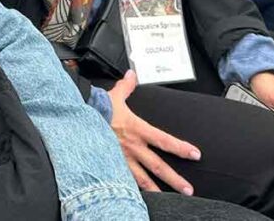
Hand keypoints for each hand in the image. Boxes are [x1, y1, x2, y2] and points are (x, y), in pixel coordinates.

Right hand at [107, 70, 201, 193]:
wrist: (78, 121)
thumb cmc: (97, 109)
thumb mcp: (114, 95)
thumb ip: (126, 86)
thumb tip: (132, 75)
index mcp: (136, 129)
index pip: (164, 140)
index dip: (181, 147)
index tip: (195, 154)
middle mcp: (132, 147)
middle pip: (158, 165)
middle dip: (174, 178)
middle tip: (188, 189)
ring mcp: (122, 159)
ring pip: (143, 178)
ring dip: (157, 189)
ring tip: (168, 198)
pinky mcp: (111, 165)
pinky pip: (125, 180)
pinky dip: (132, 189)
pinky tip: (138, 197)